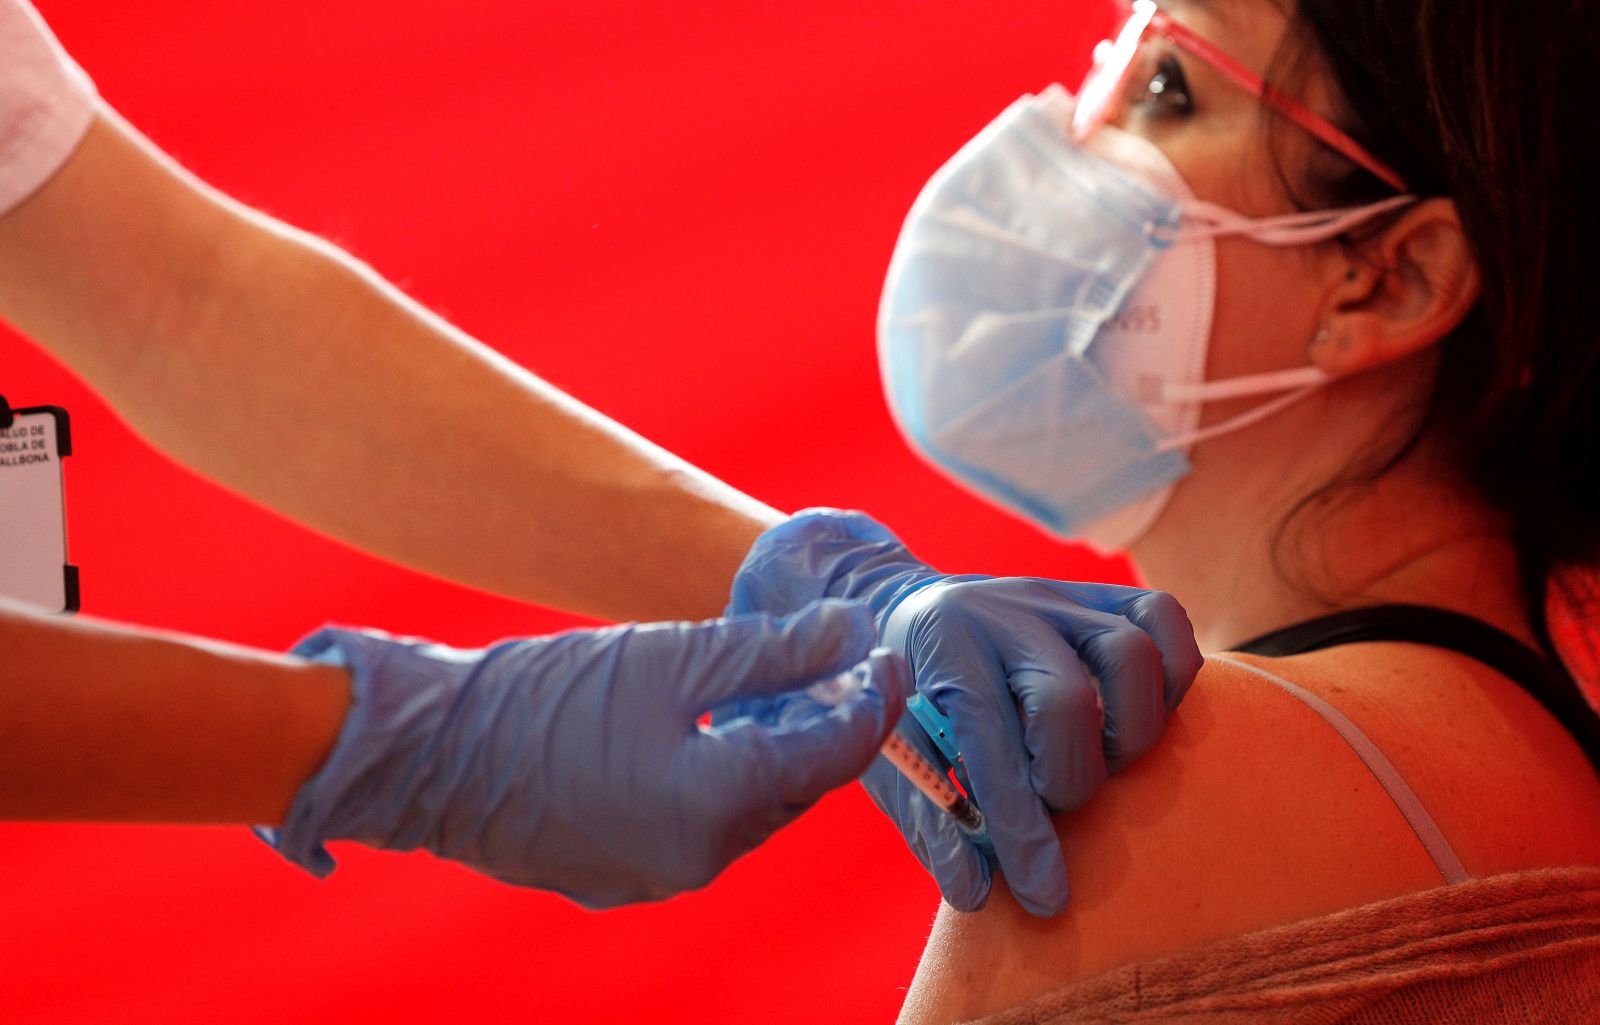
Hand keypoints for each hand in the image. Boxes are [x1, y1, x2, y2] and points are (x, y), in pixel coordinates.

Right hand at [257, 602, 909, 907]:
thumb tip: (853, 634)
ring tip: (775, 690)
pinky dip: (717, 777)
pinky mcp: (617, 872)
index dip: (871, 700)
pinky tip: (707, 730)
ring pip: (745, 808)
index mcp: (717, 806)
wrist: (426, 752)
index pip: (831, 754)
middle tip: (839, 665)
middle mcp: (696, 858)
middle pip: (792, 786)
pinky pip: (695, 824)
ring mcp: (652, 875)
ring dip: (770, 753)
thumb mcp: (670, 658)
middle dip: (824, 727)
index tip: (887, 654)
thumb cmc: (545, 696)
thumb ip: (772, 652)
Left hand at [723, 509, 1200, 915]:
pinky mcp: (1098, 593)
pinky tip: (1135, 717)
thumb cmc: (902, 698)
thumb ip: (932, 822)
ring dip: (1129, 733)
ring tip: (1098, 762)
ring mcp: (1058, 596)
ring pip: (1130, 654)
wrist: (901, 608)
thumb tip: (976, 888)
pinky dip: (1170, 676)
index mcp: (943, 649)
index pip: (993, 743)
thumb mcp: (892, 757)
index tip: (1045, 896)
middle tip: (1052, 801)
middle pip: (1069, 700)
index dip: (1024, 831)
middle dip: (1070, 780)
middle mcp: (1004, 612)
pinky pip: (1163, 617)